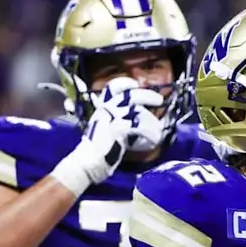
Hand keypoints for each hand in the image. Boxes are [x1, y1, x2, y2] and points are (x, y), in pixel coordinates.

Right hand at [51, 78, 163, 194]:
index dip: (125, 83)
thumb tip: (136, 117)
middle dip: (147, 95)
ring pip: (139, 112)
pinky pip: (140, 126)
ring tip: (158, 132)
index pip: (112, 88)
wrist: (86, 163)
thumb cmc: (98, 150)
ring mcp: (112, 118)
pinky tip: (154, 140)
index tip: (135, 84)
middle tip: (159, 100)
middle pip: (130, 95)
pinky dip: (150, 133)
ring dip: (153, 122)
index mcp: (102, 108)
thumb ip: (117, 121)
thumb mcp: (106, 129)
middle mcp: (106, 110)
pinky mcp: (118, 129)